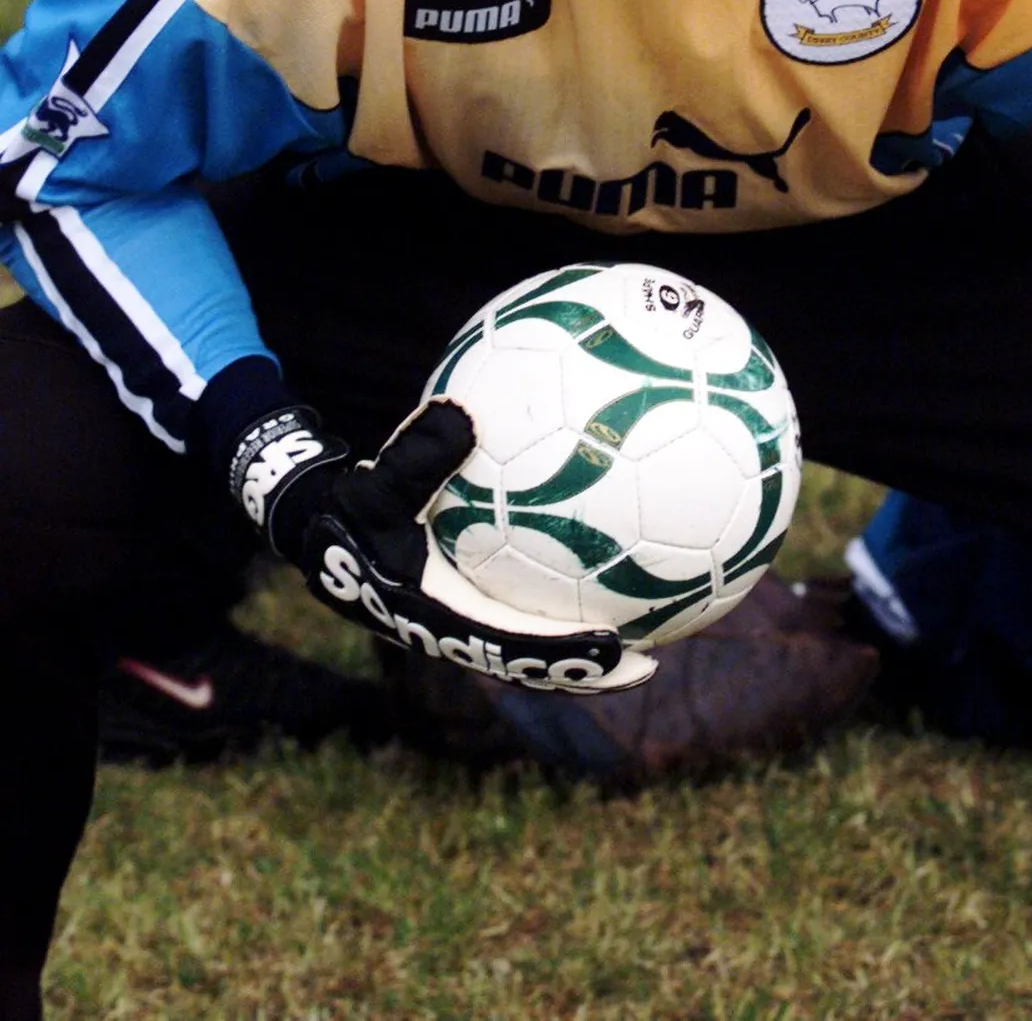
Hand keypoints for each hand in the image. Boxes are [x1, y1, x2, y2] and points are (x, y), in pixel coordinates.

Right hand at [226, 399, 655, 692]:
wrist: (328, 530)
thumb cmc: (354, 507)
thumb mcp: (374, 483)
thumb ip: (414, 457)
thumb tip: (459, 414)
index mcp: (442, 615)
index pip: (510, 645)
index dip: (560, 653)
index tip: (611, 646)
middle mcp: (462, 628)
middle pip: (533, 662)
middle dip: (586, 672)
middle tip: (646, 665)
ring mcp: (471, 619)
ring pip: (536, 642)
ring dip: (586, 648)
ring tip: (648, 632)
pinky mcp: (478, 598)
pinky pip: (532, 602)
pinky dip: (570, 594)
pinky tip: (614, 564)